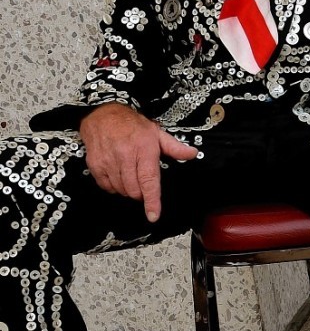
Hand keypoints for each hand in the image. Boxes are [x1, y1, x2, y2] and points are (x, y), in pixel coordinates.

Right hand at [79, 102, 197, 221]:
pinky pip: (106, 186)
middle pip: (134, 189)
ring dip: (128, 190)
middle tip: (143, 183)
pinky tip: (118, 175)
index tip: (153, 215)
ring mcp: (108, 161)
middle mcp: (125, 156)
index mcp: (144, 150)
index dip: (152, 200)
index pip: (149, 180)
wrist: (102, 115)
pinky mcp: (95, 165)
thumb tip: (192, 154)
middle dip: (141, 193)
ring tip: (131, 175)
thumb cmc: (132, 125)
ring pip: (120, 189)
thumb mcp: (157, 133)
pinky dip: (114, 186)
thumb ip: (174, 147)